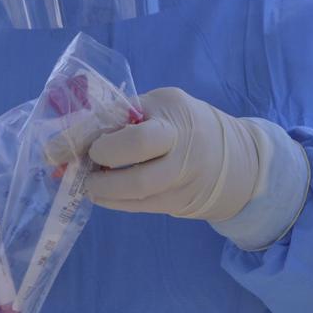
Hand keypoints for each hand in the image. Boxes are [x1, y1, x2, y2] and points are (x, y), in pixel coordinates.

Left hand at [84, 87, 268, 221]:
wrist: (235, 159)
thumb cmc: (186, 123)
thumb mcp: (162, 105)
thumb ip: (125, 114)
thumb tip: (77, 132)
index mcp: (174, 117)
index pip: (134, 133)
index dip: (102, 143)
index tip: (80, 146)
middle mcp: (181, 151)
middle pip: (138, 168)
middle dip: (102, 172)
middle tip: (85, 168)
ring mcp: (181, 181)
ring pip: (137, 193)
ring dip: (104, 190)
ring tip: (89, 183)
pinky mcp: (177, 203)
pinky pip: (139, 206)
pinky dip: (113, 201)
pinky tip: (101, 194)